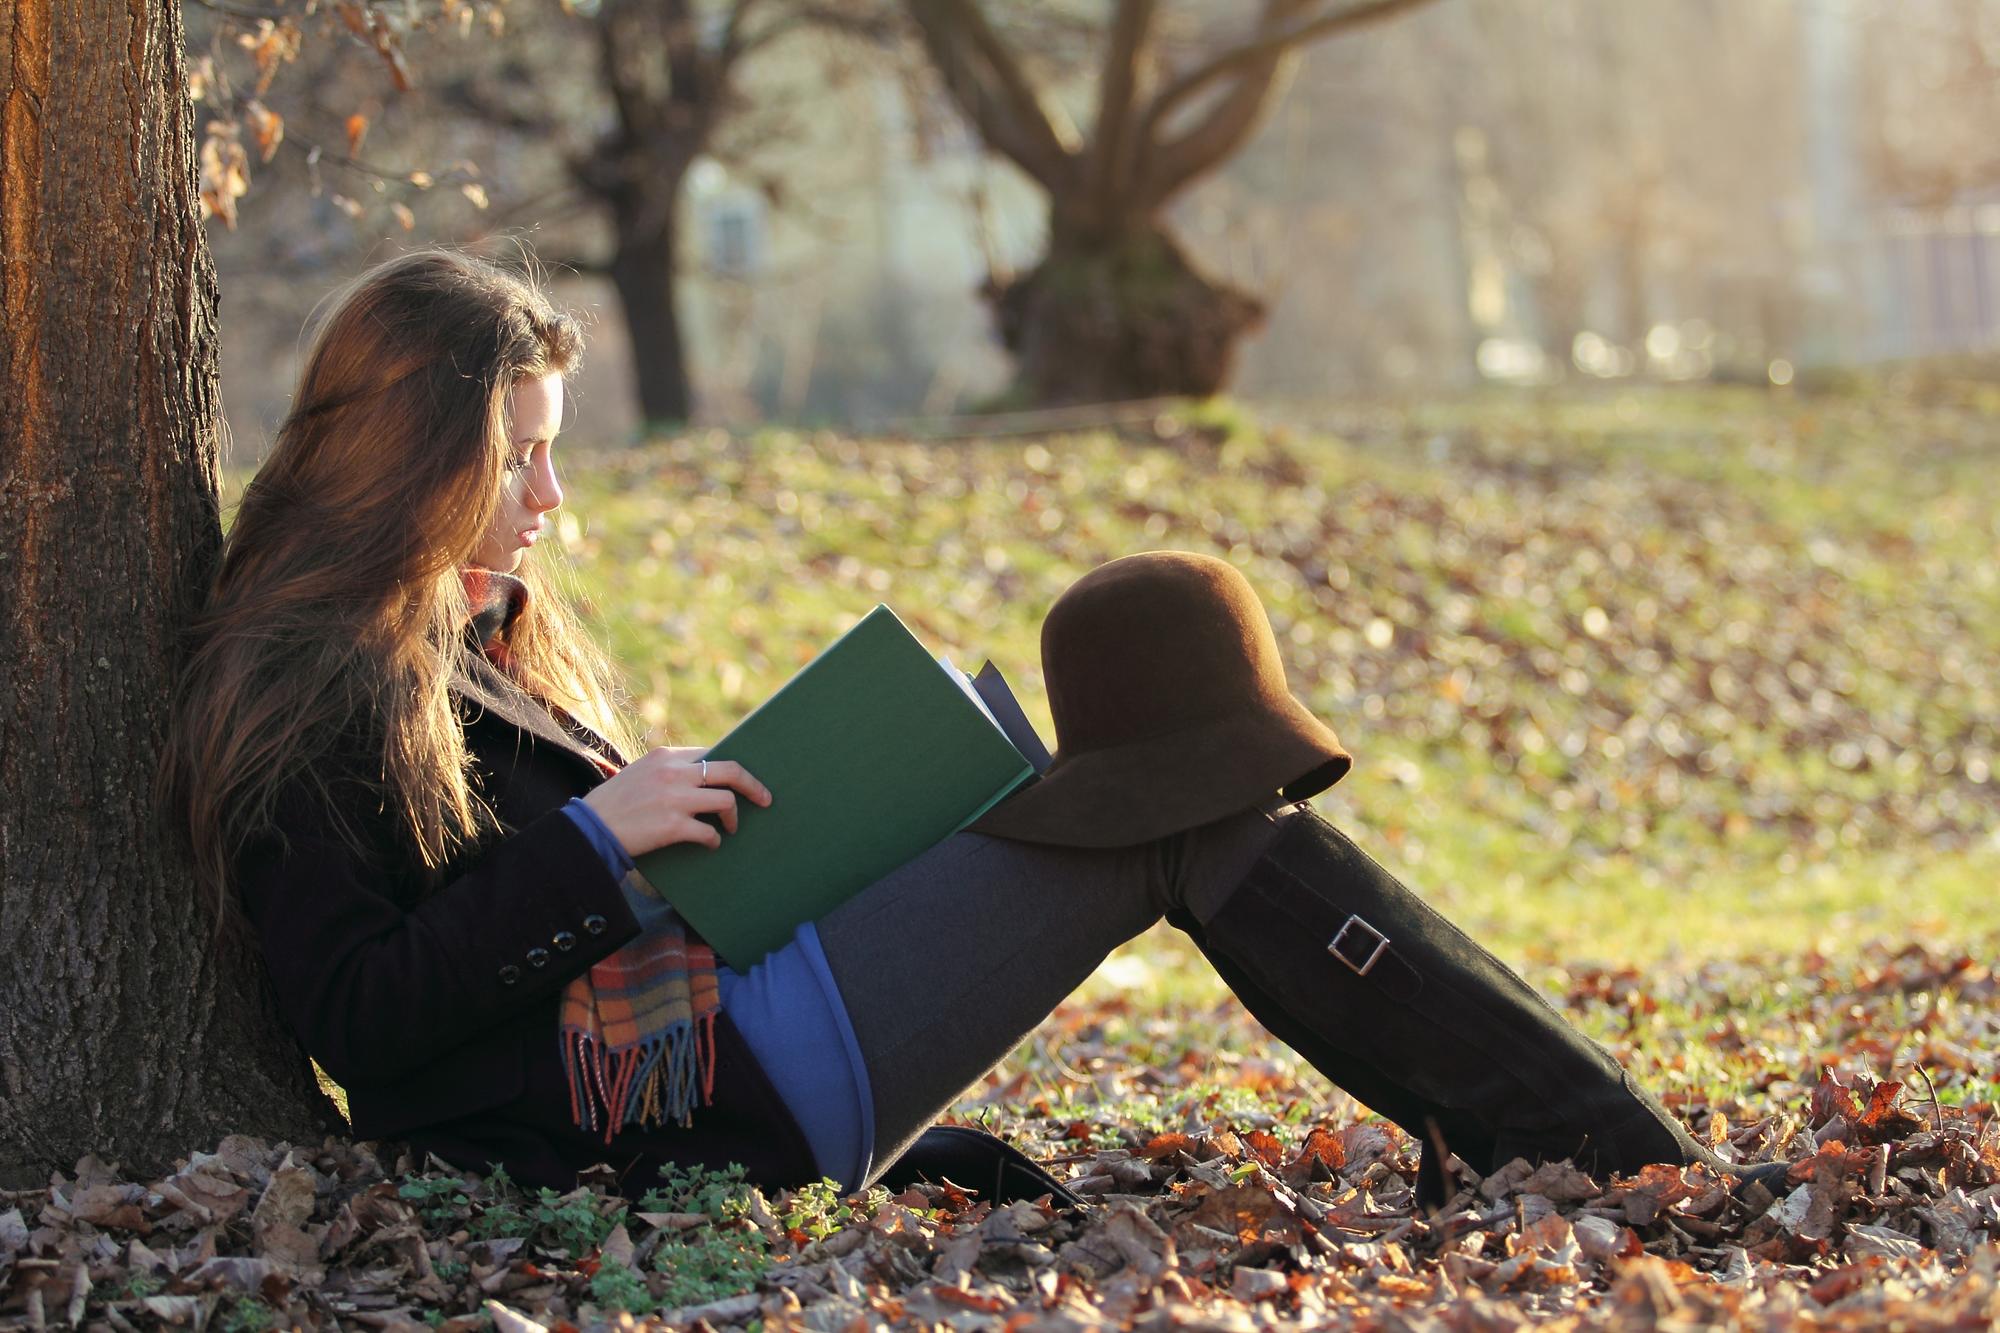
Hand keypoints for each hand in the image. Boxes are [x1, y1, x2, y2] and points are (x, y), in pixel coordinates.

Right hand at [582, 748, 772, 855]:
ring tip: (731, 828)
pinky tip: (711, 844)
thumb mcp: (640, 773)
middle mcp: (673, 772)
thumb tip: (702, 778)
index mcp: (665, 756)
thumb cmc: (615, 804)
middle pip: (730, 771)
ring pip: (726, 801)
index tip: (741, 779)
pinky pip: (710, 832)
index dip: (730, 769)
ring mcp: (675, 798)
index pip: (711, 753)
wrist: (590, 828)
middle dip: (753, 785)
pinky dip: (714, 840)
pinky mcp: (673, 825)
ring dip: (734, 817)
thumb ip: (669, 771)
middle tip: (765, 798)